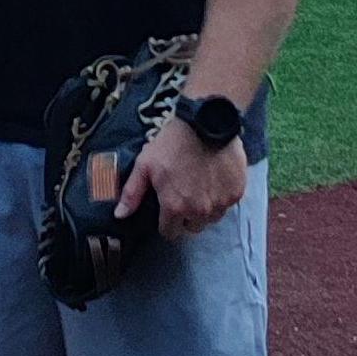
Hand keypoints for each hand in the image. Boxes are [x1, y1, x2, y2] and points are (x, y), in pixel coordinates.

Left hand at [118, 116, 246, 237]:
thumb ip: (132, 193)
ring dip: (206, 208)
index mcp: (174, 208)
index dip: (166, 221)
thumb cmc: (172, 143)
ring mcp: (221, 204)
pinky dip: (221, 196)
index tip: (168, 207)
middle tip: (185, 193)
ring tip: (201, 186)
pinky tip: (215, 178)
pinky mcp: (237, 193)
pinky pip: (227, 204)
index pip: (170, 233)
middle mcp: (199, 212)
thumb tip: (119, 215)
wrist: (206, 122)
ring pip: (211, 218)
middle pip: (192, 227)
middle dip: (187, 216)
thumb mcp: (145, 165)